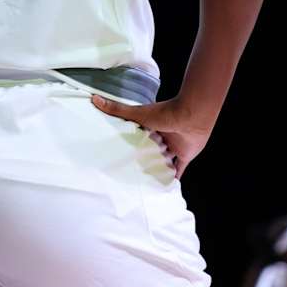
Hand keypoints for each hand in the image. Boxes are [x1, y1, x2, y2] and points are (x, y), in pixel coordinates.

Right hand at [90, 94, 213, 176]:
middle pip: (152, 151)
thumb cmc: (165, 112)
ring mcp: (175, 147)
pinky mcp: (186, 155)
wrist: (192, 115)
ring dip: (158, 170)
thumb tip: (94, 98)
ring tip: (144, 185)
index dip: (131, 147)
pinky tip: (166, 188)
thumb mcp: (137, 114)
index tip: (119, 158)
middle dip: (144, 161)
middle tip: (130, 175)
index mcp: (153, 127)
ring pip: (165, 161)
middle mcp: (164, 137)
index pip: (140, 139)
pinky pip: (179, 169)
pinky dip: (174, 178)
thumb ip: (117, 109)